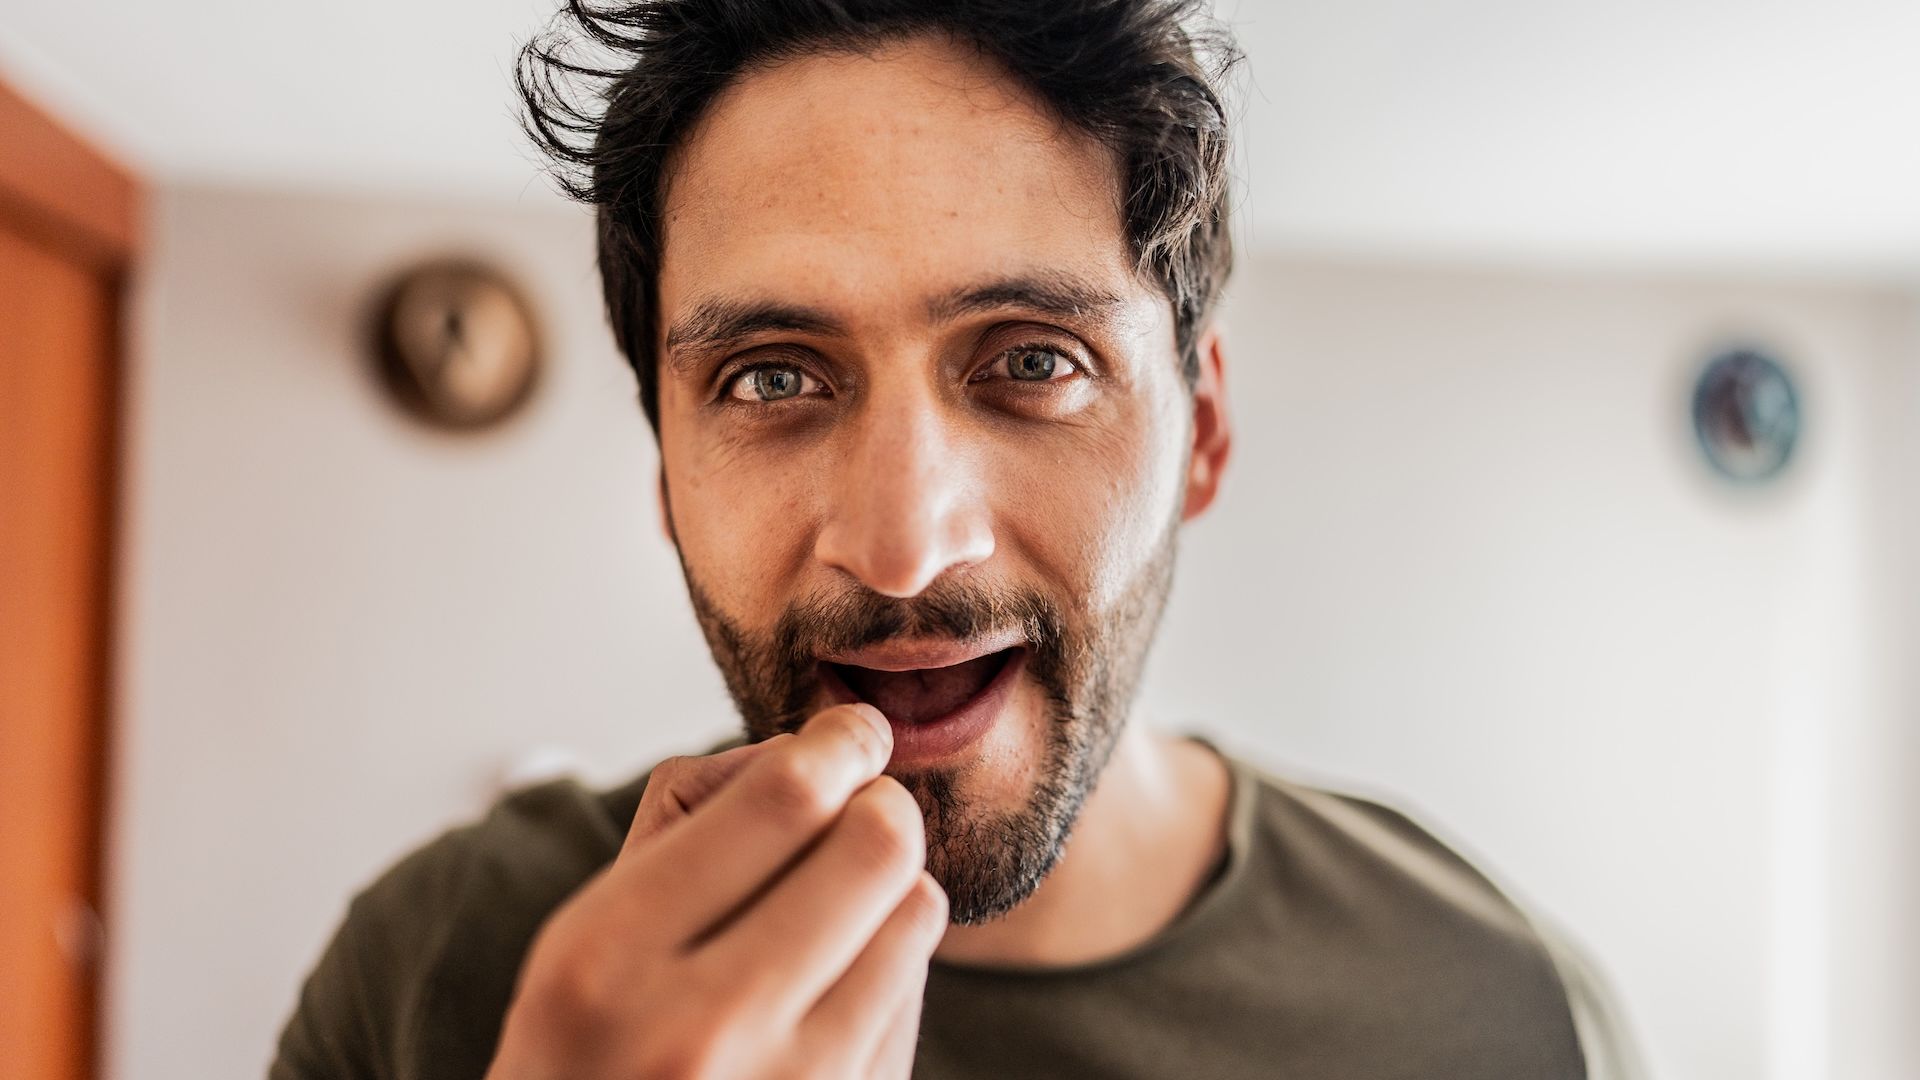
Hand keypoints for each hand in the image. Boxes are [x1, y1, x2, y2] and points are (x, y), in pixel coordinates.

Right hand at [484, 704, 945, 1078]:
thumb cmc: (586, 1053)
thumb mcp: (584, 933)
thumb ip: (688, 827)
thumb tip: (819, 750)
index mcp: (609, 958)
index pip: (782, 798)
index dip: (840, 743)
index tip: (855, 733)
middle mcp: (701, 1030)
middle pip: (875, 845)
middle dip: (879, 805)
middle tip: (862, 807)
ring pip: (916, 914)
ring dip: (893, 889)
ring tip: (841, 910)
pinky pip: (915, 998)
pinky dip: (890, 970)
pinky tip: (835, 990)